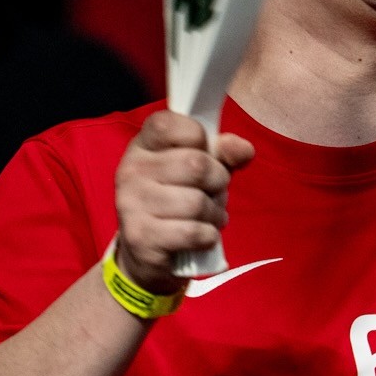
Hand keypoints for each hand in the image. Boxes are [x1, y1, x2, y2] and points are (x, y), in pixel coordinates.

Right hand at [113, 110, 255, 295]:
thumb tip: (243, 150)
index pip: (168, 123)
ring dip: (215, 213)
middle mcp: (131, 170)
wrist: (147, 252)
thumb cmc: (178, 200)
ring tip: (208, 217)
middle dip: (219, 181)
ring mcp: (132, 204)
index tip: (204, 152)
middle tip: (213, 192)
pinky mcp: (140, 237)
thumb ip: (223, 153)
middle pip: (196, 165)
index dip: (198, 136)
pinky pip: (193, 232)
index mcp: (143, 145)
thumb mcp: (202, 170)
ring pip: (197, 202)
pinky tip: (201, 236)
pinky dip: (208, 236)